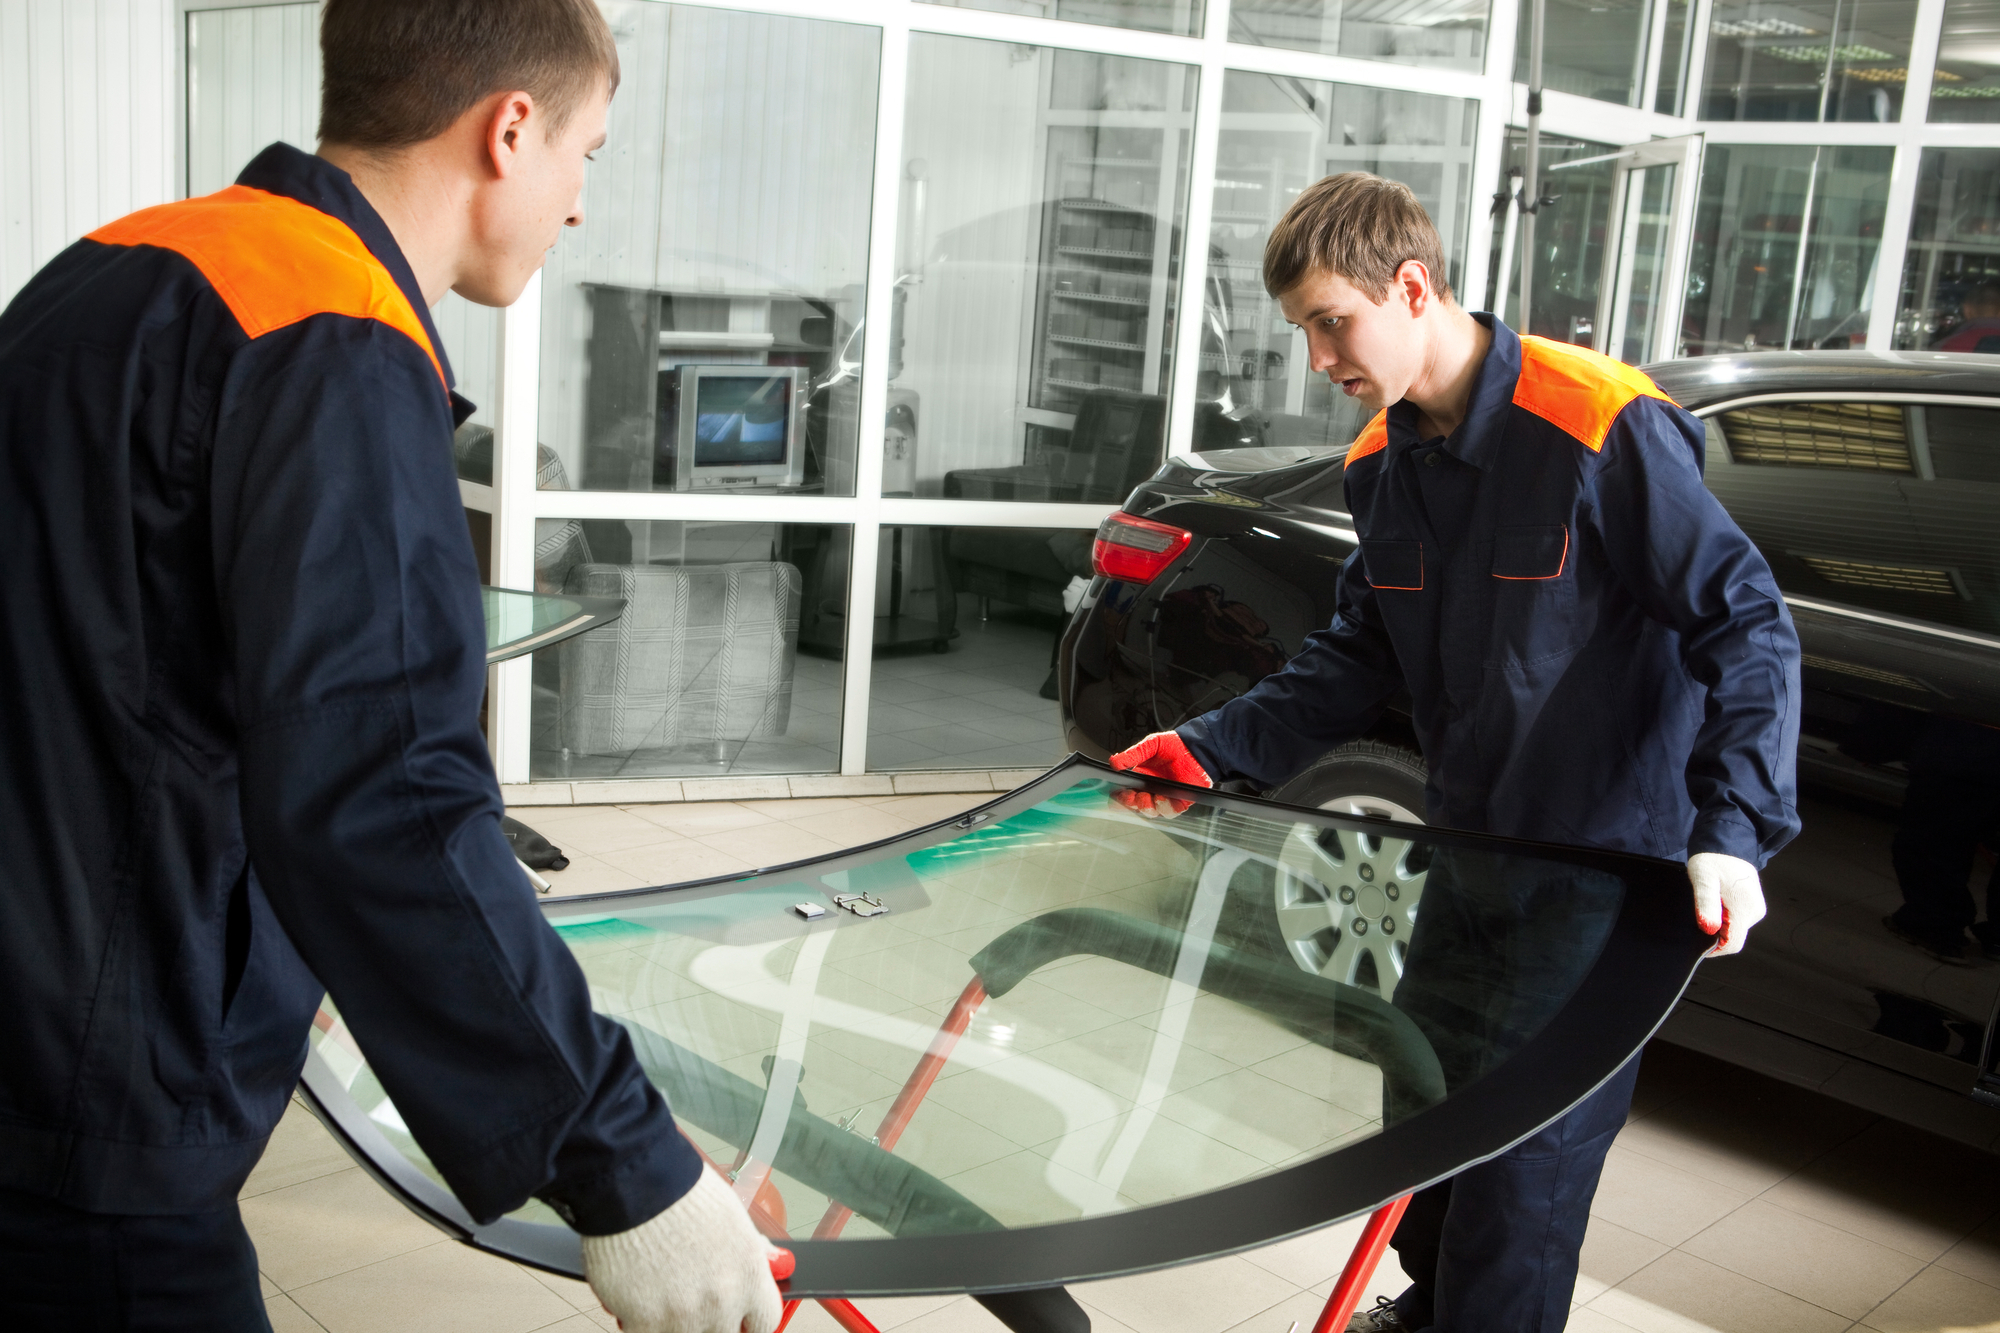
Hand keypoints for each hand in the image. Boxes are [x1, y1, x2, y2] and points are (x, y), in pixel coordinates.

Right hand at [583, 1166, 784, 1332]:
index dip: (750, 1320)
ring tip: (660, 1289)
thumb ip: (751, 1250)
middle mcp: (722, 1301)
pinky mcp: (643, 1323)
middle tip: (691, 1296)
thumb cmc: (680, 1190)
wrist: (632, 1182)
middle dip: (710, 1319)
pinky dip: (638, 1320)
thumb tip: (775, 1262)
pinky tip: (636, 1292)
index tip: (739, 1317)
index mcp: (749, 1274)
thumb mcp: (731, 1215)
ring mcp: (683, 1316)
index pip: (766, 1322)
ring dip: (673, 1320)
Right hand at [1109, 731, 1211, 818]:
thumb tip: (1114, 762)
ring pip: (1151, 812)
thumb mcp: (1150, 745)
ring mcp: (1165, 797)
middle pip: (1136, 805)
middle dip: (1130, 804)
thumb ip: (1132, 755)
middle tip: (1130, 796)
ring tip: (1145, 797)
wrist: (1196, 747)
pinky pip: (1169, 811)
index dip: (1119, 797)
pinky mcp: (1180, 802)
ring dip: (1145, 807)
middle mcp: (1152, 789)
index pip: (1125, 792)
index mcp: (1141, 778)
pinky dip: (1163, 808)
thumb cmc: (1175, 745)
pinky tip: (1161, 798)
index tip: (1115, 794)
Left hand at [1689, 852, 1764, 957]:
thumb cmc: (1713, 858)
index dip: (1713, 948)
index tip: (1696, 942)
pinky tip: (1713, 902)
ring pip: (1733, 930)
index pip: (1732, 944)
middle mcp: (1754, 911)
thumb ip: (1706, 904)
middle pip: (1732, 938)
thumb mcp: (1703, 879)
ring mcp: (1754, 908)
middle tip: (1698, 913)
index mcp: (1745, 908)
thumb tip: (1709, 928)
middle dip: (1713, 933)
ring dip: (1717, 924)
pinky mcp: (1751, 905)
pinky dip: (1722, 917)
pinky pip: (1735, 920)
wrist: (1726, 842)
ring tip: (1706, 903)